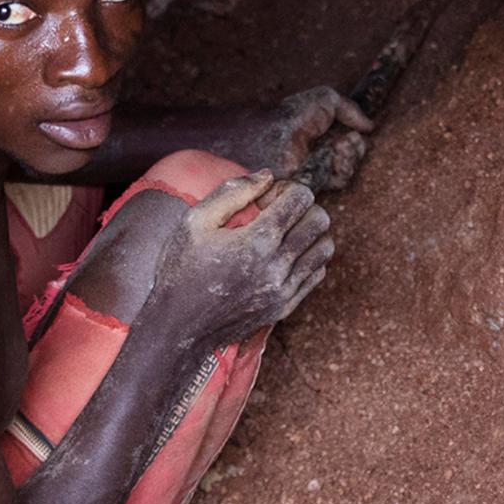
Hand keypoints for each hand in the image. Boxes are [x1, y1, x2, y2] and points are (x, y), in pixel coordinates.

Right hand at [147, 171, 334, 347]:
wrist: (177, 327)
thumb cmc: (181, 270)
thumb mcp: (195, 221)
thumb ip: (232, 191)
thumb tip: (269, 176)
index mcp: (256, 241)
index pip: (301, 198)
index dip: (286, 189)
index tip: (266, 197)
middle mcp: (277, 266)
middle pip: (319, 220)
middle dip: (302, 207)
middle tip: (276, 212)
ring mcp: (284, 290)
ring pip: (325, 247)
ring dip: (309, 232)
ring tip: (284, 233)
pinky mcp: (285, 307)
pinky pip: (318, 273)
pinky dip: (308, 258)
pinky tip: (283, 255)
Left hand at [240, 88, 374, 192]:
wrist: (273, 136)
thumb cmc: (293, 115)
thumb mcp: (325, 100)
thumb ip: (350, 109)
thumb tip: (370, 126)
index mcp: (322, 133)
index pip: (351, 140)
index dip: (356, 136)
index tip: (354, 131)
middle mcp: (321, 152)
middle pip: (354, 155)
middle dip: (355, 147)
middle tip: (345, 140)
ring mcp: (318, 169)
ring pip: (349, 169)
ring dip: (349, 156)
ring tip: (336, 147)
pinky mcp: (315, 184)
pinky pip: (340, 181)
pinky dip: (341, 168)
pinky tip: (331, 157)